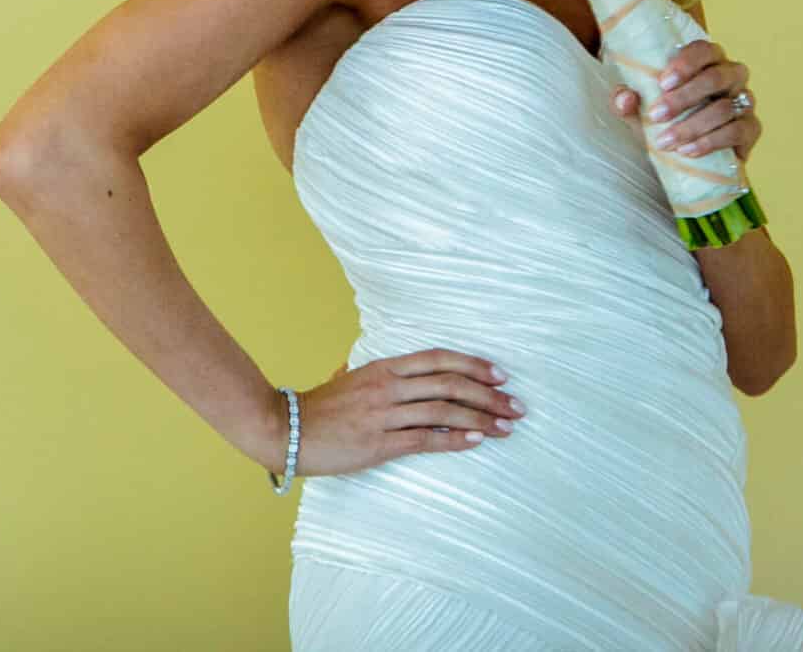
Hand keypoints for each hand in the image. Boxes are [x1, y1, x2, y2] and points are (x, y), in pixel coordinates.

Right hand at [276, 349, 525, 478]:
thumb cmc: (318, 408)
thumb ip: (369, 373)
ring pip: (443, 411)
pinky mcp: (379, 443)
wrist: (286, 430)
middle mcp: (387, 386)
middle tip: (516, 406)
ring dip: (480, 419)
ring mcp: (384, 415)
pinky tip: (476, 440)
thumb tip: (382, 372)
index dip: (473, 365)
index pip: (437, 359)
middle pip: (449, 384)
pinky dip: (454, 439)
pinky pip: (425, 440)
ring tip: (506, 427)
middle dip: (488, 395)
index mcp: (382, 368)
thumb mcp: (346, 379)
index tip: (500, 375)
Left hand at [610, 39, 761, 167]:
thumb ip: (626, 101)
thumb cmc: (662, 120)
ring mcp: (744, 101)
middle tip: (656, 115)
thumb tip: (625, 98)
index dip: (686, 64)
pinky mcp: (751, 129)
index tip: (661, 83)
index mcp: (706, 61)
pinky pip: (738, 131)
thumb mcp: (638, 110)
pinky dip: (710, 141)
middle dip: (684, 97)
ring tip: (665, 141)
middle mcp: (730, 76)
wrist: (683, 155)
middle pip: (717, 77)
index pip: (704, 49)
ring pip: (725, 108)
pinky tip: (687, 151)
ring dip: (692, 126)